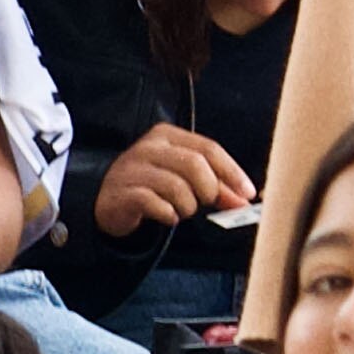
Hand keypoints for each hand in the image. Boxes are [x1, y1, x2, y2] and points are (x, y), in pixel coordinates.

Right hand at [94, 122, 254, 237]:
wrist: (106, 200)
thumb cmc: (150, 186)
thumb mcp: (183, 179)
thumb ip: (214, 186)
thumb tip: (243, 200)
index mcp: (168, 136)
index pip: (208, 149)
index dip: (232, 172)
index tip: (247, 193)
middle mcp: (150, 147)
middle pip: (195, 165)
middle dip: (210, 190)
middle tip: (207, 203)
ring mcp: (134, 169)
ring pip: (177, 186)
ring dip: (188, 206)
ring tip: (182, 211)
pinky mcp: (124, 193)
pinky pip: (155, 204)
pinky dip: (168, 214)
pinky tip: (167, 217)